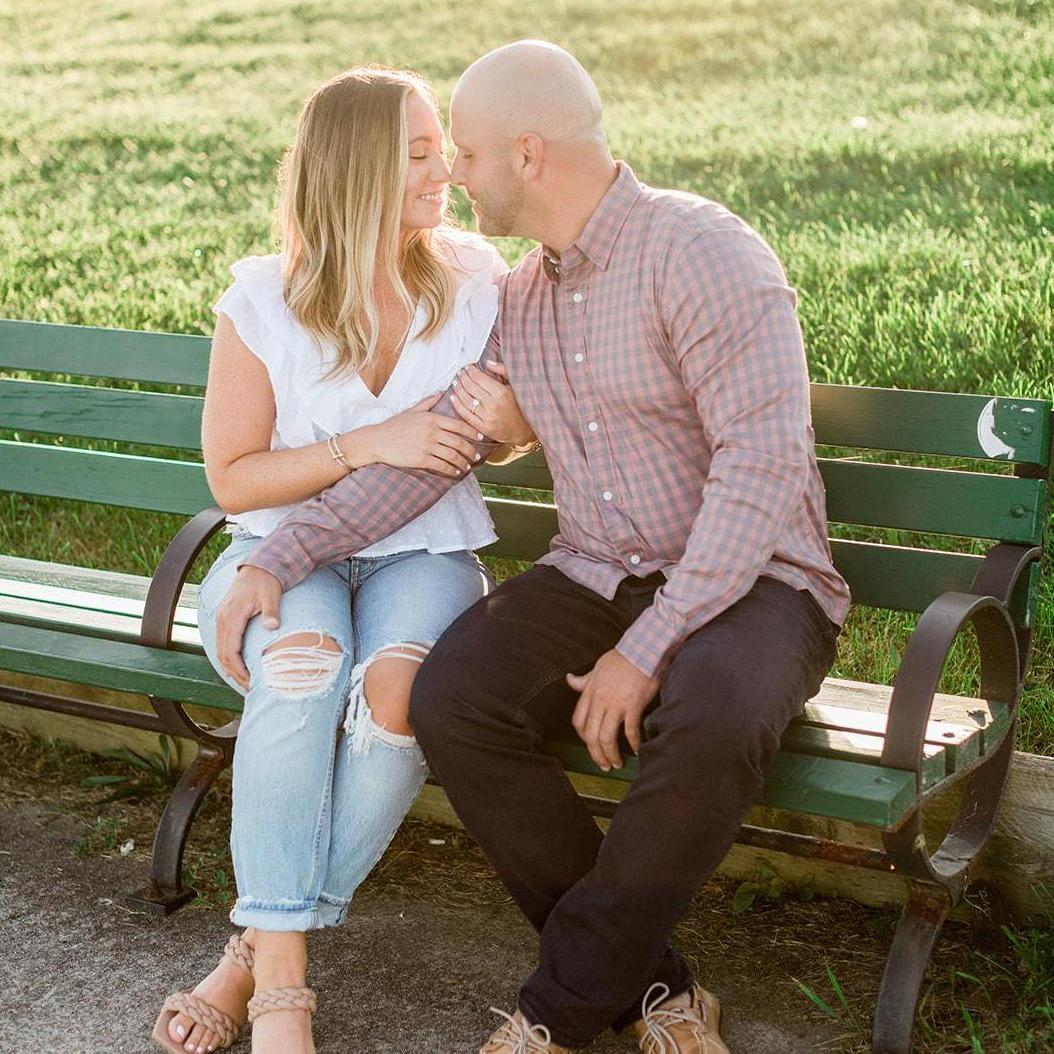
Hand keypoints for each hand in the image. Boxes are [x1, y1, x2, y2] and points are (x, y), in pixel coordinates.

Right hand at [215, 565, 282, 689]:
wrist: (259, 565)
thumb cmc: (267, 580)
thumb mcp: (272, 594)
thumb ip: (271, 611)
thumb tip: (273, 626)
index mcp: (233, 615)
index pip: (230, 651)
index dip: (239, 670)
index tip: (251, 682)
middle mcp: (223, 618)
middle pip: (223, 655)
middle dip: (235, 674)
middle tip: (250, 688)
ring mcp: (222, 618)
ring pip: (220, 650)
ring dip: (231, 668)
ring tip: (245, 682)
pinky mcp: (225, 617)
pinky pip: (223, 643)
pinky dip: (229, 658)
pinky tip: (238, 667)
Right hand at [354, 392, 484, 475]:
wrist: (378, 440)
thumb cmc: (394, 426)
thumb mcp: (412, 410)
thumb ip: (429, 402)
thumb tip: (442, 392)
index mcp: (432, 418)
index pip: (459, 425)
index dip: (472, 432)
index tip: (480, 437)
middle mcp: (432, 431)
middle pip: (459, 442)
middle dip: (470, 451)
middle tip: (476, 456)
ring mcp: (427, 446)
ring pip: (453, 455)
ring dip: (462, 462)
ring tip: (466, 466)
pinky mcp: (421, 459)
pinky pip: (442, 466)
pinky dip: (451, 470)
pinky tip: (455, 472)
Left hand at [451, 360, 535, 446]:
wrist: (524, 430)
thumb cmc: (521, 406)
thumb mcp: (516, 385)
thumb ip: (503, 371)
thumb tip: (487, 362)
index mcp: (502, 392)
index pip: (479, 378)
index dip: (470, 371)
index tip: (467, 367)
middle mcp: (493, 405)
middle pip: (470, 387)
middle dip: (462, 377)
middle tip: (459, 373)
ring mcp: (487, 417)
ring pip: (465, 400)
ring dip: (457, 389)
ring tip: (455, 382)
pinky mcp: (483, 428)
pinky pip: (465, 414)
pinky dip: (457, 404)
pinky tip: (453, 397)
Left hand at [567, 649, 659, 771]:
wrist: (643, 649)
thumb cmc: (622, 658)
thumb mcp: (597, 667)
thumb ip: (584, 680)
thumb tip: (569, 679)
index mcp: (590, 692)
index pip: (578, 721)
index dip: (582, 737)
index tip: (590, 744)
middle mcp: (600, 700)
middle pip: (591, 735)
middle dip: (595, 754)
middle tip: (603, 765)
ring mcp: (616, 704)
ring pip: (607, 737)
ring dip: (611, 755)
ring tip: (617, 764)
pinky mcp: (633, 706)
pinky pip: (630, 731)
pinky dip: (633, 743)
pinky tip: (637, 750)